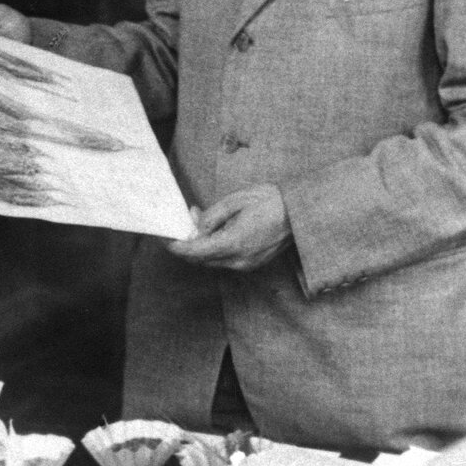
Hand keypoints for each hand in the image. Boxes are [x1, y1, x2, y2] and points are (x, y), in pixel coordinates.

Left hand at [169, 185, 290, 271]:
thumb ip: (211, 217)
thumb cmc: (270, 200)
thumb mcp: (234, 201)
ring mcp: (247, 264)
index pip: (195, 252)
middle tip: (182, 223)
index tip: (164, 238)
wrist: (301, 210)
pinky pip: (226, 260)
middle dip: (187, 244)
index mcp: (233, 243)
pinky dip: (215, 249)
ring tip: (200, 223)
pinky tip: (216, 232)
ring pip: (213, 261)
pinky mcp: (253, 264)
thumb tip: (194, 226)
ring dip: (201, 247)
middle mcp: (239, 260)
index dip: (176, 246)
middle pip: (201, 260)